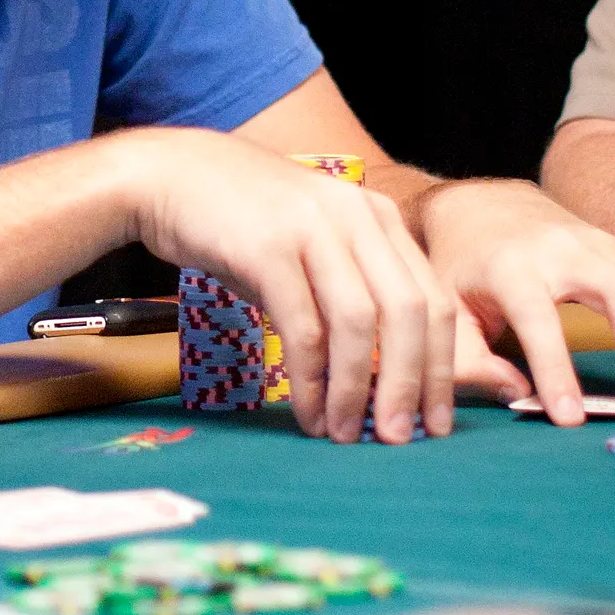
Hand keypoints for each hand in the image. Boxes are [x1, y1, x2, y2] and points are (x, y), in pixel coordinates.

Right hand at [125, 129, 456, 441]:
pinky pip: (302, 327)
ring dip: (358, 390)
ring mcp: (311, 228)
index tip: (438, 420)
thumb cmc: (244, 222)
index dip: (443, 367)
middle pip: (408, 312)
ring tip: (348, 435)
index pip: (433, 298)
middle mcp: (354, 216)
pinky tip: (309, 413)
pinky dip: (311, 380)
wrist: (170, 174)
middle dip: (411, 385)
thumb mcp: (313, 244)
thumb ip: (352, 291)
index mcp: (377, 216)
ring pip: (359, 323)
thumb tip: (388, 377)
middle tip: (402, 439)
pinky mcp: (266, 247)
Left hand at [420, 179, 614, 425]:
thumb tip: (517, 396)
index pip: (539, 320)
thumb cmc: (463, 269)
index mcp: (510, 266)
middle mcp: (562, 249)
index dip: (556, 370)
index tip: (572, 419)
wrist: (485, 208)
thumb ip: (468, 361)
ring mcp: (601, 244)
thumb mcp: (446, 312)